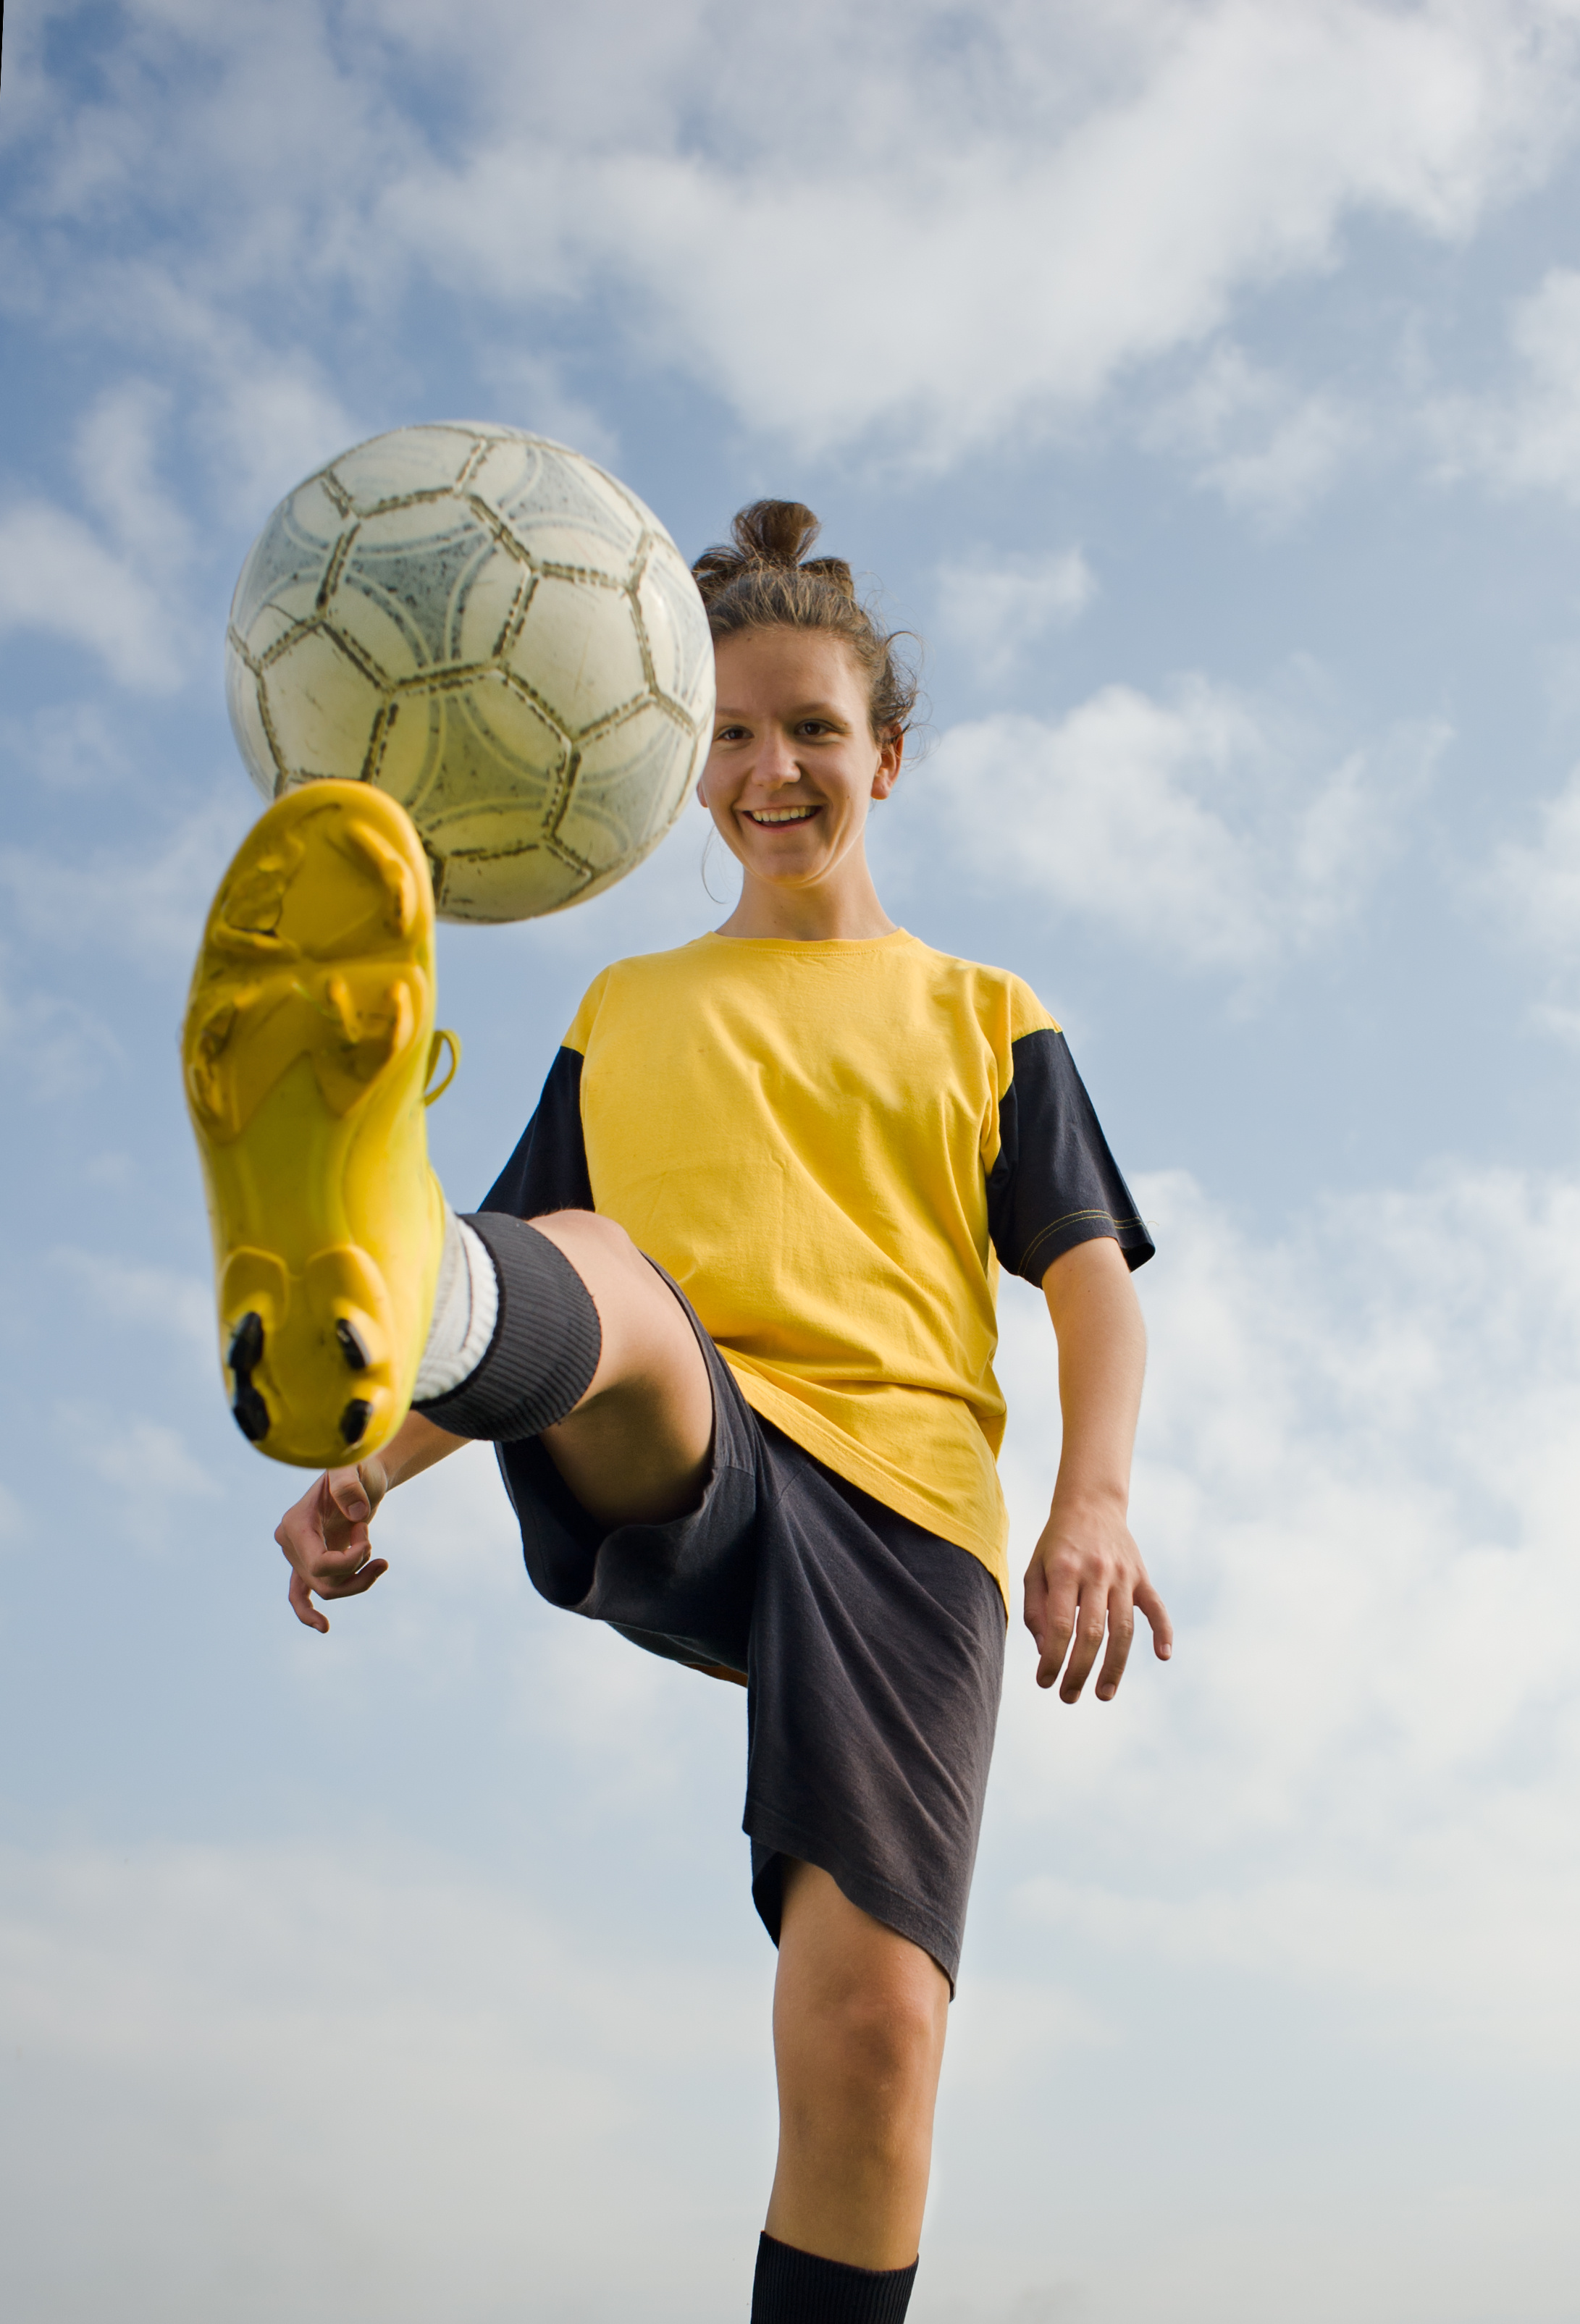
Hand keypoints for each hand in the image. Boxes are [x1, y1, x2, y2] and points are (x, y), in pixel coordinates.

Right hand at [274, 1457, 391, 1631]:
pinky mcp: (309, 1562)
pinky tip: (323, 1628)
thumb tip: (358, 1516)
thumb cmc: (356, 1466)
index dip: (350, 1561)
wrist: (360, 1473)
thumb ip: (349, 1485)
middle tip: (375, 1548)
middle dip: (357, 1571)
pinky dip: (308, 1612)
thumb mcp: (353, 1468)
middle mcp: (290, 1543)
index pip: (319, 1564)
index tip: (368, 1537)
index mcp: (295, 1523)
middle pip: (323, 1581)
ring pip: (323, 1590)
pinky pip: (299, 1594)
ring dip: (357, 1582)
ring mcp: (297, 1555)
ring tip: (381, 1563)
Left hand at [1023, 1490, 1171, 1701]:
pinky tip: (1164, 1655)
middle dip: (1079, 1671)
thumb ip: (1035, 1609)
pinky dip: (1164, 1631)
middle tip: (1068, 1697)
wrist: (1091, 1503)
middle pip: (1091, 1633)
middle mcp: (1096, 1572)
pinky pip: (1157, 1607)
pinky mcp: (1142, 1576)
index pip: (1059, 1625)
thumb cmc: (1056, 1544)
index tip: (1044, 1682)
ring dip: (1115, 1666)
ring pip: (1123, 1628)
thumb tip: (1045, 1650)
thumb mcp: (1034, 1569)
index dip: (1052, 1659)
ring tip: (1104, 1694)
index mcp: (1064, 1570)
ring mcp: (1123, 1575)